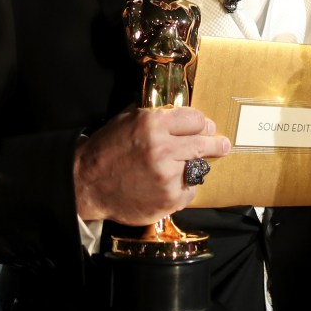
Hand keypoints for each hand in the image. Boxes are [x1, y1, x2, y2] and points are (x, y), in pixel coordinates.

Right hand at [73, 105, 229, 224]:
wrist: (86, 184)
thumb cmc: (106, 150)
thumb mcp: (126, 120)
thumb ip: (155, 116)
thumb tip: (180, 113)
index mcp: (153, 124)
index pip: (195, 119)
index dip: (201, 124)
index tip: (205, 128)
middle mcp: (163, 148)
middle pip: (204, 143)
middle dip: (216, 144)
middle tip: (223, 146)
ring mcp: (167, 175)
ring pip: (198, 168)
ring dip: (193, 168)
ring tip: (182, 169)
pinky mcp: (169, 198)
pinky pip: (190, 190)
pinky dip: (183, 188)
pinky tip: (169, 186)